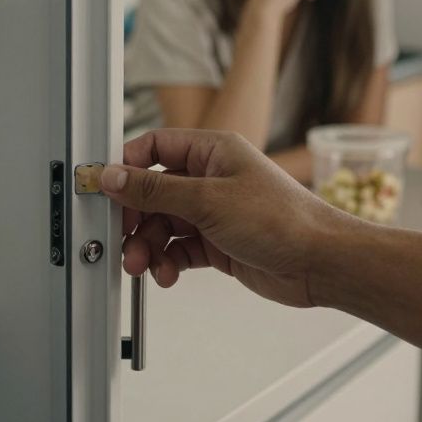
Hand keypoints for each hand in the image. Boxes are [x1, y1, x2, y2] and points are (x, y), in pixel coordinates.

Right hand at [99, 129, 350, 307]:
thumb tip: (114, 175)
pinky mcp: (218, 242)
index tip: (102, 188)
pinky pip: (178, 248)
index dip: (125, 167)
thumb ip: (155, 190)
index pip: (154, 149)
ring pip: (163, 224)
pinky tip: (167, 273)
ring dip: (148, 245)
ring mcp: (214, 211)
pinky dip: (167, 261)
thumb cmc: (282, 219)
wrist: (320, 262)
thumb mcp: (207, 200)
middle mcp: (211, 177)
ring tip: (144, 265)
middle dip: (134, 218)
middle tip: (121, 239)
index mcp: (212, 150)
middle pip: (153, 192)